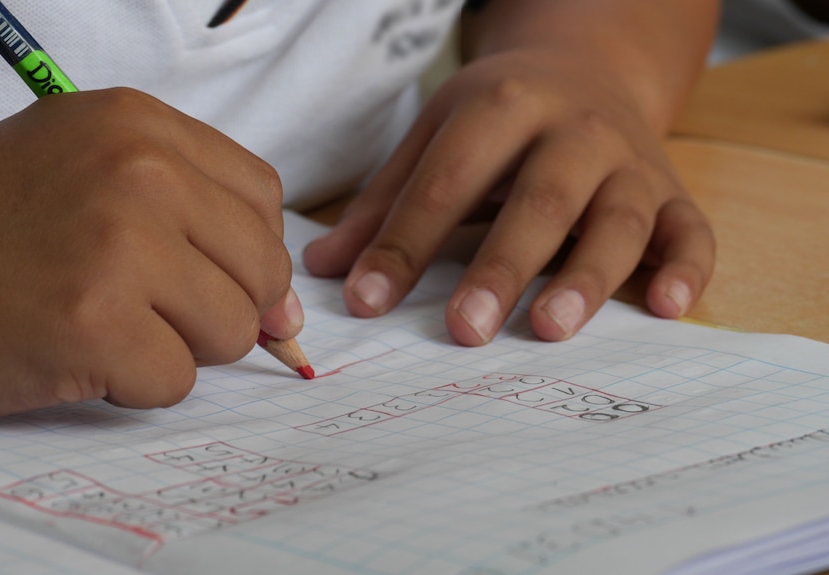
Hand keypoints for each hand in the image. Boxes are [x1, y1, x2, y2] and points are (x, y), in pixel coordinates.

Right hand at [0, 88, 298, 419]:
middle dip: (220, 307)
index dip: (248, 251)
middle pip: (262, 268)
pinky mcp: (94, 322)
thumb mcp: (95, 183)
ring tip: (105, 323)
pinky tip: (78, 353)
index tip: (217, 277)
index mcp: (138, 124)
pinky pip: (176, 380)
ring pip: (232, 329)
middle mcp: (137, 170)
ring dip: (177, 346)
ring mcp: (118, 244)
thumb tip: (288, 314)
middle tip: (146, 307)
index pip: (262, 198)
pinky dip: (134, 384)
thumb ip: (200, 226)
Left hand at [303, 49, 713, 344]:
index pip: (446, 182)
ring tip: (549, 329)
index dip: (404, 244)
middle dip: (501, 266)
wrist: (587, 69)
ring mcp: (629, 161)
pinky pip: (691, 230)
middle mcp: (573, 130)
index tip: (366, 303)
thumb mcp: (436, 137)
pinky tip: (667, 308)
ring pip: (618, 219)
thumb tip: (323, 270)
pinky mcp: (672, 191)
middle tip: (464, 330)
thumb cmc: (500, 118)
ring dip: (588, 276)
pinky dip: (687, 268)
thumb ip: (385, 203)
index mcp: (502, 107)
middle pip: (539, 200)